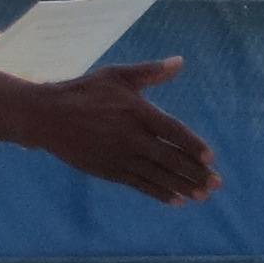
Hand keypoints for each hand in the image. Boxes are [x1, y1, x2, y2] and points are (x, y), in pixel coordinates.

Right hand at [25, 58, 218, 204]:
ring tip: (202, 196)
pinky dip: (159, 192)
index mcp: (135, 111)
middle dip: (194, 172)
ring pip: (157, 175)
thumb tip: (180, 62)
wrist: (46, 116)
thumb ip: (150, 72)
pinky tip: (176, 200)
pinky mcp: (109, 170)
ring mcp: (119, 156)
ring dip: (182, 186)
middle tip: (217, 183)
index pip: (171, 130)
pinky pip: (139, 184)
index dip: (192, 144)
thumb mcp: (116, 75)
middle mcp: (130, 137)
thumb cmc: (84, 92)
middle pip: (169, 157)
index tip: (210, 157)